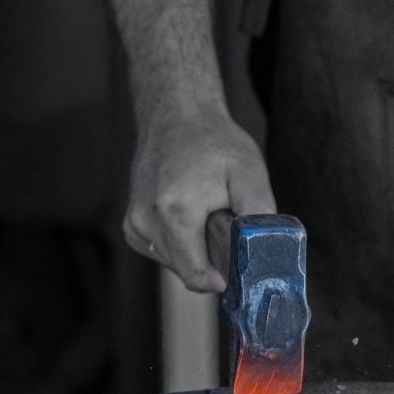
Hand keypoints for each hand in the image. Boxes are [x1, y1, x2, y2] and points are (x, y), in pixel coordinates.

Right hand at [123, 108, 276, 291]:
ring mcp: (134, 223)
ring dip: (194, 250)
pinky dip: (178, 242)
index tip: (237, 261)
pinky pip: (160, 251)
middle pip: (186, 271)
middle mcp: (147, 221)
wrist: (176, 116)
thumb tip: (263, 249)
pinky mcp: (130, 224)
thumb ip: (258, 213)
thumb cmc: (215, 143)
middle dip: (210, 259)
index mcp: (175, 213)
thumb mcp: (249, 171)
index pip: (197, 276)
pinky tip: (186, 216)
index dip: (222, 276)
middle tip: (222, 225)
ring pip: (173, 263)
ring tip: (203, 214)